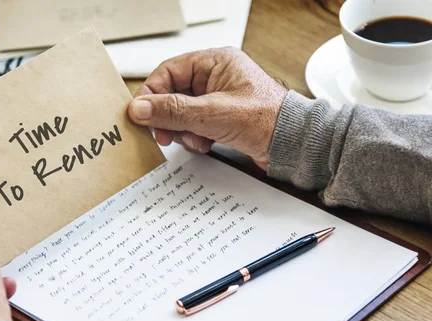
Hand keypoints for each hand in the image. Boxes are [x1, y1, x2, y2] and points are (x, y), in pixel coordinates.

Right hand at [127, 47, 287, 169]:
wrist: (292, 145)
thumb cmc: (266, 119)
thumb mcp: (212, 114)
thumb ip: (173, 110)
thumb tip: (140, 108)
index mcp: (215, 62)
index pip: (169, 72)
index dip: (152, 93)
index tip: (141, 114)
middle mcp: (215, 77)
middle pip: (172, 94)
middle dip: (168, 117)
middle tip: (164, 134)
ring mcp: (217, 99)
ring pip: (181, 113)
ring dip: (183, 130)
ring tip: (196, 139)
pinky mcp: (220, 118)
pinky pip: (193, 125)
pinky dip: (194, 137)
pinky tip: (205, 143)